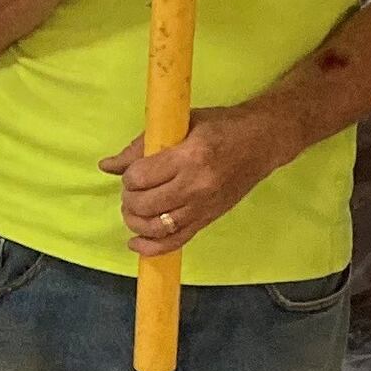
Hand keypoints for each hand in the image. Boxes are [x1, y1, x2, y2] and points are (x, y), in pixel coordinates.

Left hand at [107, 105, 287, 256]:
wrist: (264, 141)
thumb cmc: (222, 126)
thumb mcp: (181, 124)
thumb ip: (142, 146)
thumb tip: (107, 165)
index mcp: (189, 157)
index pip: (140, 177)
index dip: (128, 176)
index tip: (133, 171)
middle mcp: (196, 186)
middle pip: (144, 205)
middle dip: (129, 199)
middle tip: (133, 189)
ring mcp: (204, 207)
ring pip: (156, 227)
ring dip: (135, 221)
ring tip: (134, 209)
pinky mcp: (208, 220)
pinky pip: (175, 242)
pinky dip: (151, 247)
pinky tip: (135, 242)